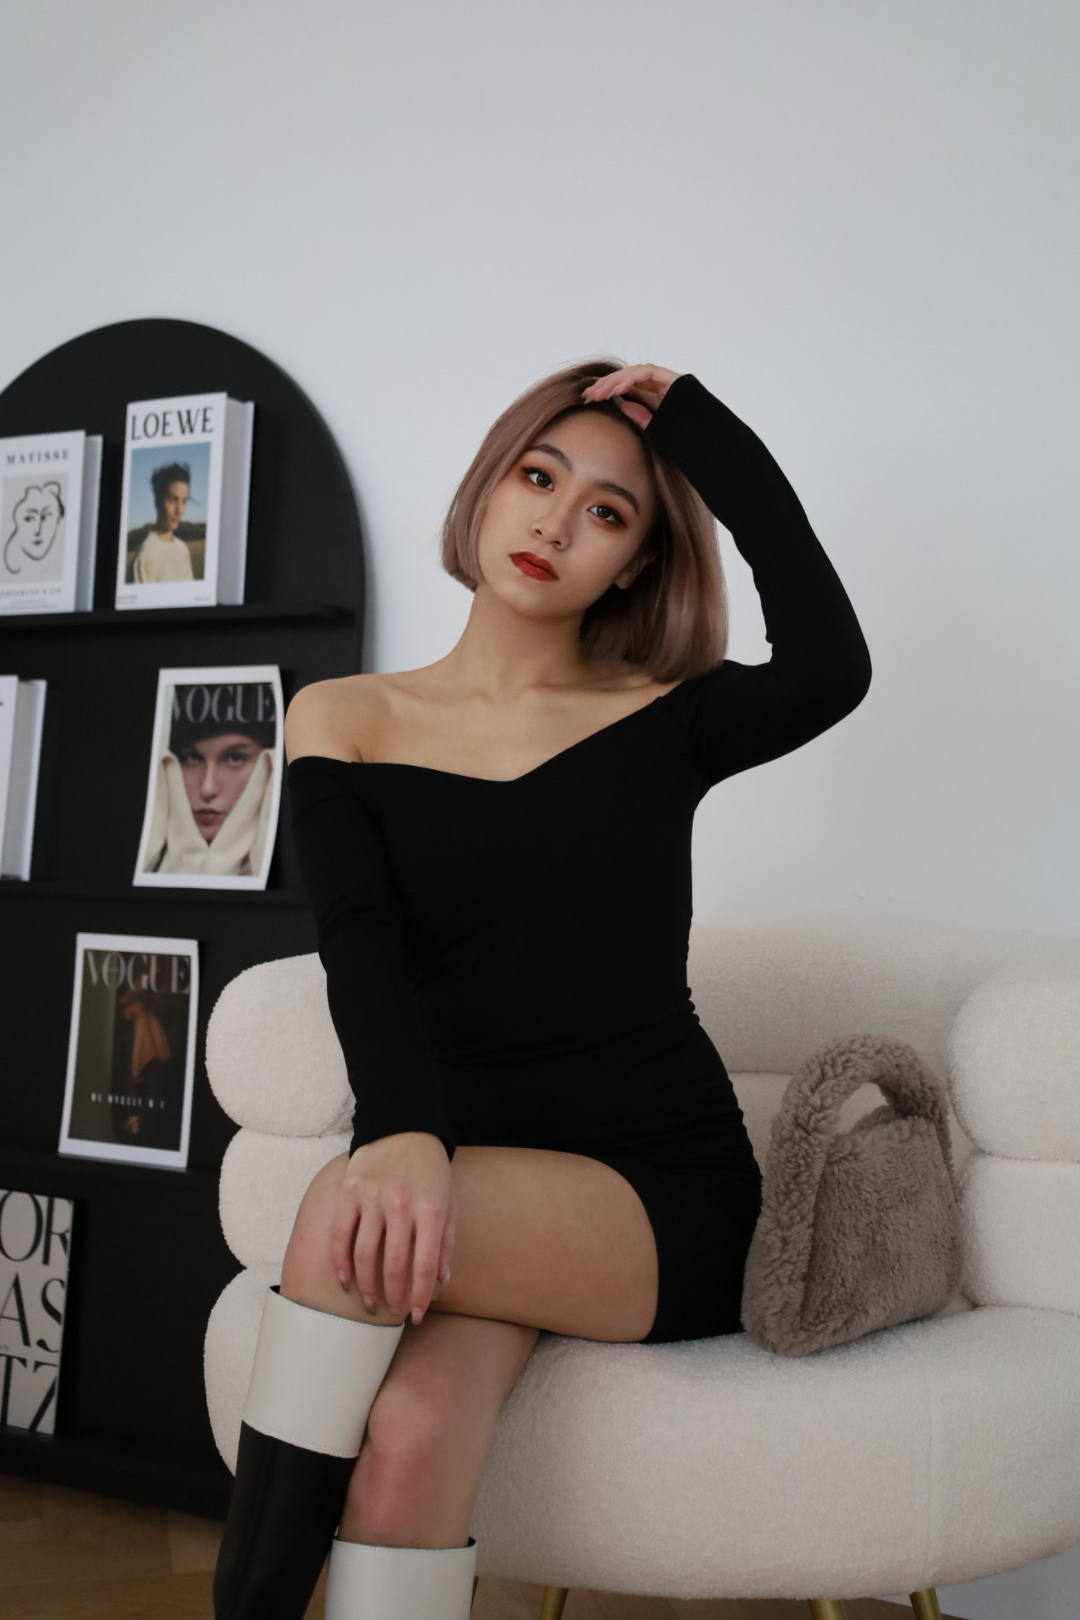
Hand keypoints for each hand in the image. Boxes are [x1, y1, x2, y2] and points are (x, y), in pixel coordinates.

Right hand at [330, 1131, 455, 1324]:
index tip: (416, 1316)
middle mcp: (401, 1204)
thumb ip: (446, 1243)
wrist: (404, 1128)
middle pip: (394, 1265)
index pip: (425, 1265)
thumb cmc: (430, 1172)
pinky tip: (345, 1280)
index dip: (419, 1296)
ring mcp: (372, 1197)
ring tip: (370, 1303)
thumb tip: (439, 1283)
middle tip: (393, 1312)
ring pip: (364, 1254)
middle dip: (394, 1297)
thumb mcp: (449, 1202)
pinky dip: (341, 1262)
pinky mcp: (349, 1191)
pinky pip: (340, 1235)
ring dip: (366, 1286)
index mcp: (431, 1209)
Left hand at [581, 363, 682, 429]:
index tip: (588, 399)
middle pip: (626, 378)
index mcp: (653, 397)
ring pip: (633, 373)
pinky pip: (647, 372)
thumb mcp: (656, 430)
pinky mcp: (671, 378)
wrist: (709, 440)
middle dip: (605, 385)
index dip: (606, 391)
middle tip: (588, 395)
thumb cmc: (684, 439)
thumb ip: (640, 417)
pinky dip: (631, 379)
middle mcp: (658, 386)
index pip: (625, 388)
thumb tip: (622, 405)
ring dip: (614, 381)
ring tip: (599, 393)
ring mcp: (665, 380)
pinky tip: (617, 390)